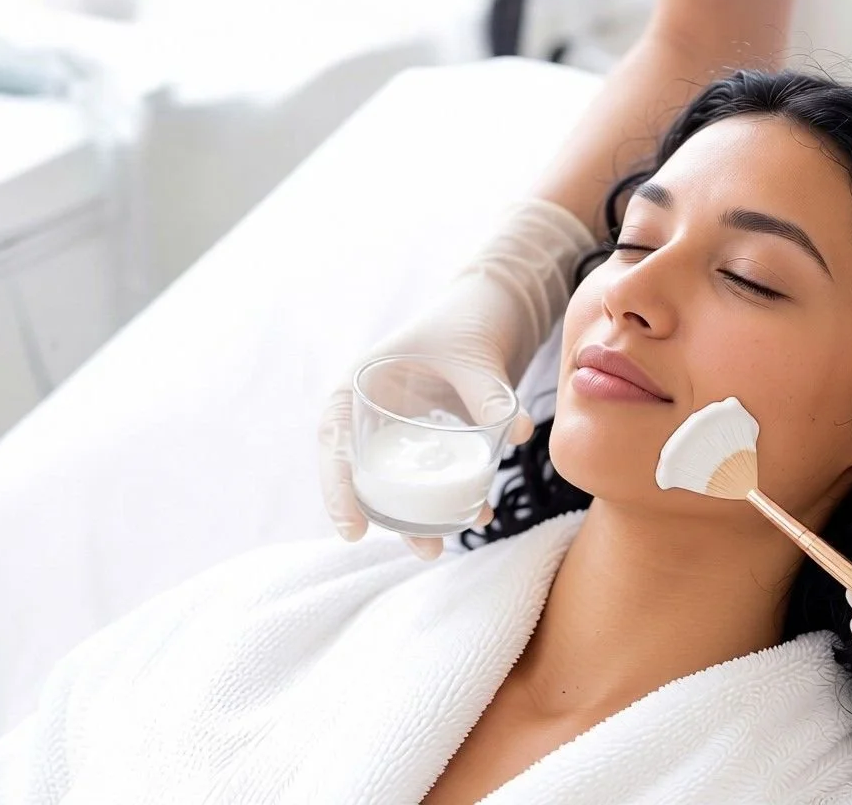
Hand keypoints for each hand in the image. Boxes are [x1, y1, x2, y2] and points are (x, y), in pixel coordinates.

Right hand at [317, 328, 534, 556]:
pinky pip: (441, 473)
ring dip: (423, 517)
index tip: (353, 530)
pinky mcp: (441, 436)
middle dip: (390, 518)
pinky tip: (480, 514)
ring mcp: (409, 427)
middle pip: (368, 473)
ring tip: (444, 547)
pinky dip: (456, 496)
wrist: (499, 303)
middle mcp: (379, 411)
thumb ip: (488, 391)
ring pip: (404, 481)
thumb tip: (517, 432)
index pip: (334, 440)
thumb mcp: (474, 352)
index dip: (336, 488)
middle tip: (423, 549)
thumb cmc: (469, 316)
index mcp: (362, 384)